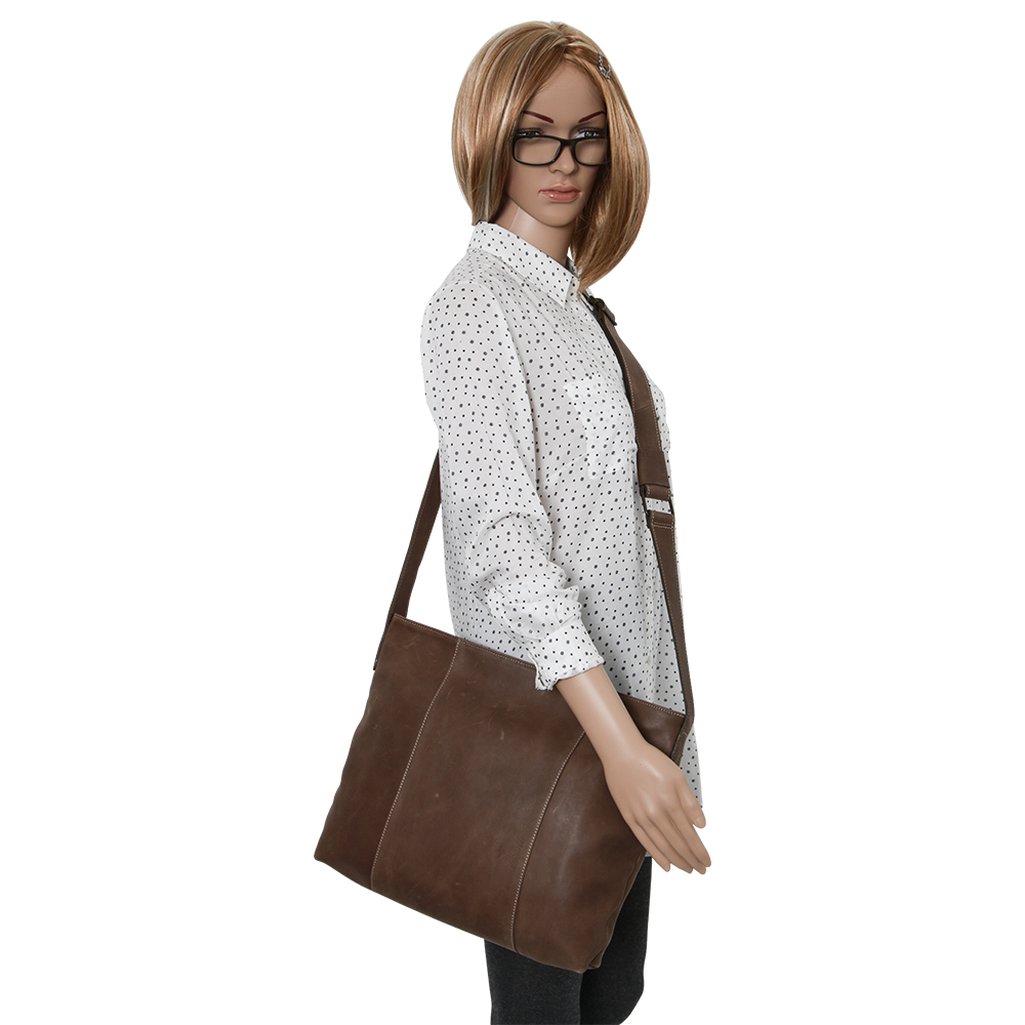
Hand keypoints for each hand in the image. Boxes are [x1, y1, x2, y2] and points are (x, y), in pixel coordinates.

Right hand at [601, 736, 710, 873]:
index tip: (708, 862)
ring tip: (687, 869)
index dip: (699, 852)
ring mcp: (641, 818)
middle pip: (677, 845)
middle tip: (701, 870)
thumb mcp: (678, 777)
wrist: (622, 754)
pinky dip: (656, 855)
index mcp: (670, 803)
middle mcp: (656, 814)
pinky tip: (665, 865)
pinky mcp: (629, 818)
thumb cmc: (651, 761)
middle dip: (691, 860)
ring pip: (662, 847)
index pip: (689, 836)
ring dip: (677, 861)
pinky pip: (645, 842)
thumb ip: (690, 803)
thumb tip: (701, 825)